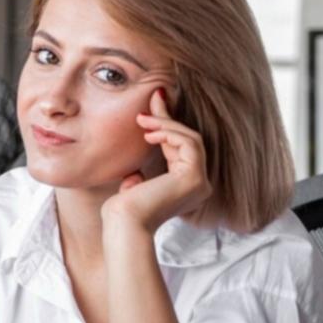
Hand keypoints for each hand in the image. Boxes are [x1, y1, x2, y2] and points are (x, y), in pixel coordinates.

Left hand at [102, 89, 211, 235]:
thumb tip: (137, 173)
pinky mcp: (194, 177)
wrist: (123, 224)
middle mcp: (198, 184)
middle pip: (189, 139)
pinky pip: (190, 143)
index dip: (167, 126)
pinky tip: (150, 133)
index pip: (180, 147)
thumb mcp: (133, 185)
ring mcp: (200, 182)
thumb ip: (141, 177)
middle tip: (153, 97)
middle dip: (169, 118)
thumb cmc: (122, 210)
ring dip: (167, 124)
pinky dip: (170, 133)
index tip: (152, 106)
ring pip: (191, 138)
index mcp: (185, 186)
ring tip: (143, 120)